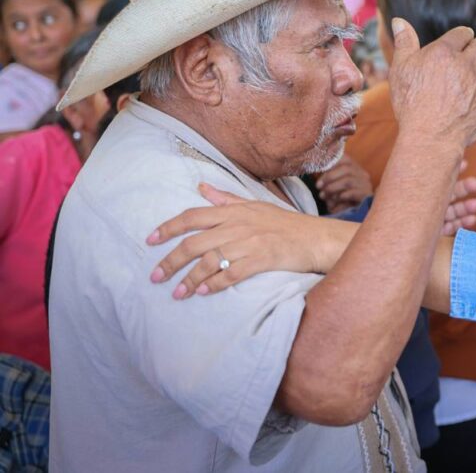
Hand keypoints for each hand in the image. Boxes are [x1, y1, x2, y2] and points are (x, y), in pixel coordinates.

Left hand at [147, 176, 475, 297]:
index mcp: (236, 209)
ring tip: (176, 294)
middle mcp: (239, 224)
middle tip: (154, 276)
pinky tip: (203, 294)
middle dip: (171, 259)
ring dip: (189, 279)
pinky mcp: (263, 259)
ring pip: (210, 260)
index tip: (149, 240)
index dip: (169, 227)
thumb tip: (201, 188)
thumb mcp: (257, 205)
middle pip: (195, 241)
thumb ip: (226, 199)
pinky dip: (215, 284)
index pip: (193, 215)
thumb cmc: (288, 224)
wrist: (319, 239)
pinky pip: (232, 273)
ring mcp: (251, 242)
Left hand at [317, 155, 373, 212]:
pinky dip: (340, 197)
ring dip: (332, 188)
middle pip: (346, 168)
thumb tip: (316, 165)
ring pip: (348, 181)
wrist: (353, 216)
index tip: (318, 170)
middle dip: (329, 177)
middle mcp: (363, 175)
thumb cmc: (340, 200)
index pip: (345, 158)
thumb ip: (327, 176)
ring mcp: (366, 185)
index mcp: (355, 169)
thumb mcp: (333, 186)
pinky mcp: (366, 196)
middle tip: (318, 186)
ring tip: (323, 195)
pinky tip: (334, 202)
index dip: (331, 162)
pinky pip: (352, 193)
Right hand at [387, 18, 475, 148]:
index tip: (460, 42)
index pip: (463, 33)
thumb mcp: (400, 69)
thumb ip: (404, 42)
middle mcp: (465, 63)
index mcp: (444, 52)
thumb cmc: (411, 103)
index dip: (462, 36)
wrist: (430, 137)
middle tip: (469, 56)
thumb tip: (399, 20)